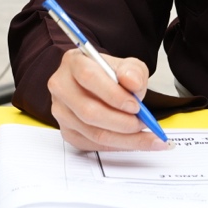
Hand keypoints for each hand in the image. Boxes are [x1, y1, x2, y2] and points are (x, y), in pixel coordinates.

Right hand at [48, 49, 166, 151]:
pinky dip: (118, 145)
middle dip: (122, 122)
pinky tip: (134, 141)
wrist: (99, 86)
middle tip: (143, 123)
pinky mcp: (68, 132)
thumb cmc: (110, 75)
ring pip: (93, 133)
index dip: (114, 95)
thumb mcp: (127, 65)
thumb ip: (133, 71)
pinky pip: (94, 145)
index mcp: (73, 62)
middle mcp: (61, 87)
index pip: (89, 77)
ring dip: (125, 138)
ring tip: (145, 134)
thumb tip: (132, 82)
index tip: (136, 105)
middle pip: (89, 111)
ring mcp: (61, 112)